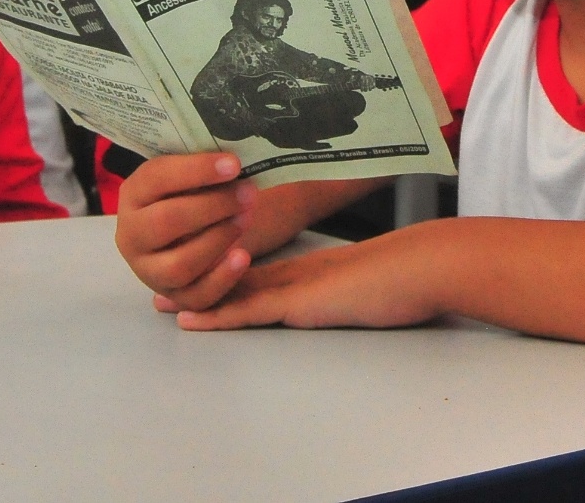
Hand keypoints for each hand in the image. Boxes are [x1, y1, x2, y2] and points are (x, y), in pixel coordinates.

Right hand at [115, 153, 260, 311]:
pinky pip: (197, 296)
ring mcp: (149, 270)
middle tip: (248, 192)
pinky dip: (223, 278)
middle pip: (166, 222)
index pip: (158, 179)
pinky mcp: (174, 296)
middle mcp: (131, 236)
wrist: (181, 229)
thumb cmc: (187, 192)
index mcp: (132, 195)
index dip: (197, 170)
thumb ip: (202, 166)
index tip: (234, 164)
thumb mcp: (186, 174)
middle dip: (212, 206)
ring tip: (246, 218)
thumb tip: (234, 159)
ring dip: (218, 240)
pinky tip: (243, 256)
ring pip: (180, 264)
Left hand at [174, 226, 447, 332]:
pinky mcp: (299, 301)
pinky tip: (191, 321)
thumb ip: (359, 283)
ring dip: (197, 299)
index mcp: (316, 269)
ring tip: (161, 304)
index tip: (202, 272)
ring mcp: (297, 286)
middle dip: (200, 281)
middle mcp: (299, 273)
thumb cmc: (411, 274)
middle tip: (163, 286)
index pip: (263, 272)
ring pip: (235, 291)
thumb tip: (365, 288)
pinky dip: (216, 317)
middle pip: (239, 278)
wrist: (423, 265)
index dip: (229, 271)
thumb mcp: (377, 279)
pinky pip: (248, 311)